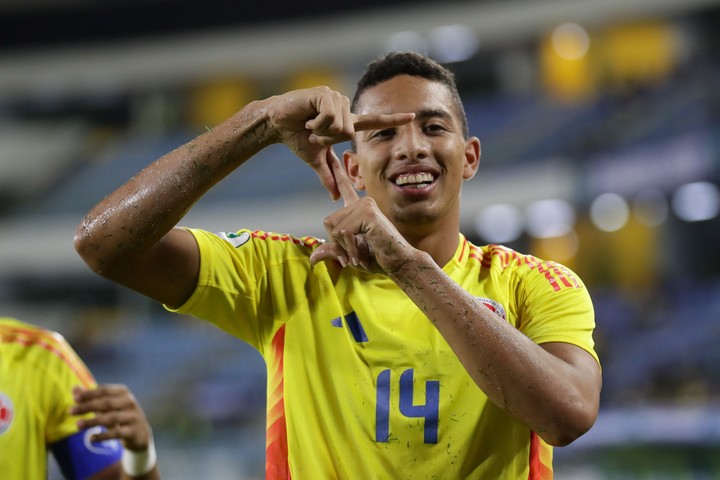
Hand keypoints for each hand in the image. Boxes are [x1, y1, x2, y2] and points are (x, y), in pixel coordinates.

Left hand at [71, 384, 151, 451]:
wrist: (140, 433)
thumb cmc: (119, 415)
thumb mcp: (107, 405)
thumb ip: (91, 397)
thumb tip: (74, 389)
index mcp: (123, 392)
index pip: (104, 390)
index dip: (89, 394)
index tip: (75, 399)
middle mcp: (130, 402)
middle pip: (107, 403)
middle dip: (87, 407)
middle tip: (70, 411)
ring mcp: (133, 416)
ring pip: (111, 418)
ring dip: (93, 421)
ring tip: (77, 425)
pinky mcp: (133, 431)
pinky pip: (116, 433)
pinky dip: (103, 436)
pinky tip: (90, 438)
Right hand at [266, 87, 413, 199]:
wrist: (275, 125)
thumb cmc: (296, 139)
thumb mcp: (315, 160)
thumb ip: (328, 176)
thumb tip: (335, 197)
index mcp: (346, 122)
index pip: (374, 121)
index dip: (393, 119)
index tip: (413, 117)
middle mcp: (344, 109)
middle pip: (350, 132)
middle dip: (328, 140)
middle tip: (313, 135)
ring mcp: (335, 98)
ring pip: (340, 125)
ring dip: (320, 131)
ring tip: (309, 124)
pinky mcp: (324, 93)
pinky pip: (328, 116)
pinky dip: (315, 123)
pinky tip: (306, 117)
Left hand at [309, 150, 415, 273]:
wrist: (397, 263)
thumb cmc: (376, 258)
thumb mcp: (348, 254)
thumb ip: (332, 251)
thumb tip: (313, 258)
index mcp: (357, 208)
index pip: (344, 186)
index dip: (336, 170)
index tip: (330, 153)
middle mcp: (361, 203)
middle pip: (329, 222)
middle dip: (336, 245)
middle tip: (351, 258)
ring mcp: (365, 206)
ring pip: (335, 229)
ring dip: (344, 249)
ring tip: (358, 256)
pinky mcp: (368, 214)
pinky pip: (344, 232)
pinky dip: (350, 249)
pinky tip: (361, 255)